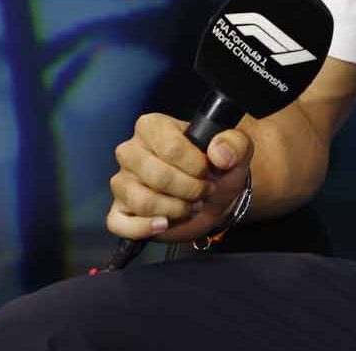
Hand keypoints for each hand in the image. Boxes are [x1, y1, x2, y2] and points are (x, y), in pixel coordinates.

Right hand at [105, 113, 251, 244]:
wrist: (213, 194)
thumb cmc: (217, 167)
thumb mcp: (236, 149)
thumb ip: (234, 143)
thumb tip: (220, 154)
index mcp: (152, 127)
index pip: (170, 147)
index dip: (196, 167)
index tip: (209, 172)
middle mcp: (130, 151)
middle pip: (156, 175)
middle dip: (189, 190)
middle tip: (204, 192)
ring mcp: (122, 181)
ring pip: (142, 201)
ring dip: (175, 209)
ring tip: (190, 206)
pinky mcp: (121, 210)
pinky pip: (119, 223)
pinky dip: (143, 228)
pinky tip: (164, 224)